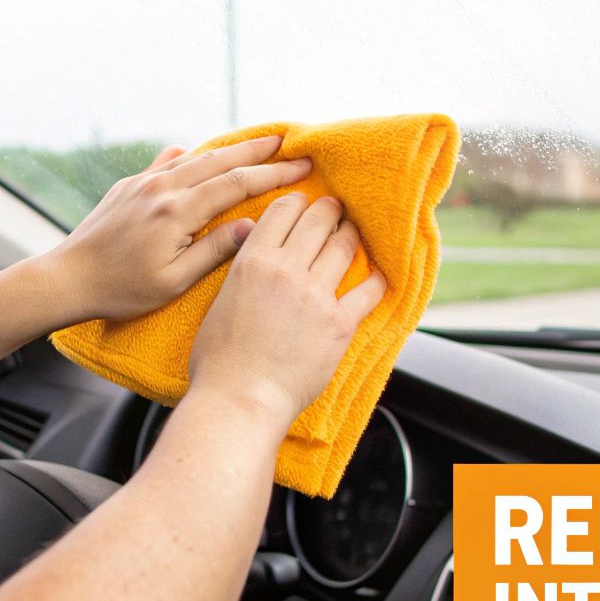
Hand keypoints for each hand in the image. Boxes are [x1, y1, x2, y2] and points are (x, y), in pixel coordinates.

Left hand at [42, 135, 312, 320]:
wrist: (68, 278)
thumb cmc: (122, 289)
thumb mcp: (173, 281)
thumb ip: (214, 251)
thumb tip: (253, 226)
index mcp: (177, 212)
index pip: (237, 184)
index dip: (274, 175)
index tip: (303, 167)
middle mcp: (162, 187)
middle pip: (221, 160)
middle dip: (259, 150)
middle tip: (291, 141)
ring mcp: (143, 182)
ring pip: (195, 157)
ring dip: (229, 148)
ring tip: (256, 142)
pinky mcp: (129, 185)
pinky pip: (167, 162)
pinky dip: (189, 156)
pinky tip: (195, 153)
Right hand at [187, 192, 386, 425]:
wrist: (239, 399)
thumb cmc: (219, 361)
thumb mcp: (220, 300)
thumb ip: (242, 273)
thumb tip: (256, 260)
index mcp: (253, 261)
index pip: (283, 210)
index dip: (298, 201)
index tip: (305, 202)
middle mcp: (287, 270)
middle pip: (318, 220)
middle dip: (330, 209)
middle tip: (336, 208)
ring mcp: (316, 295)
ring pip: (344, 246)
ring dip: (352, 233)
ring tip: (353, 231)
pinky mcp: (340, 324)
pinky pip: (369, 290)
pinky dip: (378, 277)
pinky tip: (380, 272)